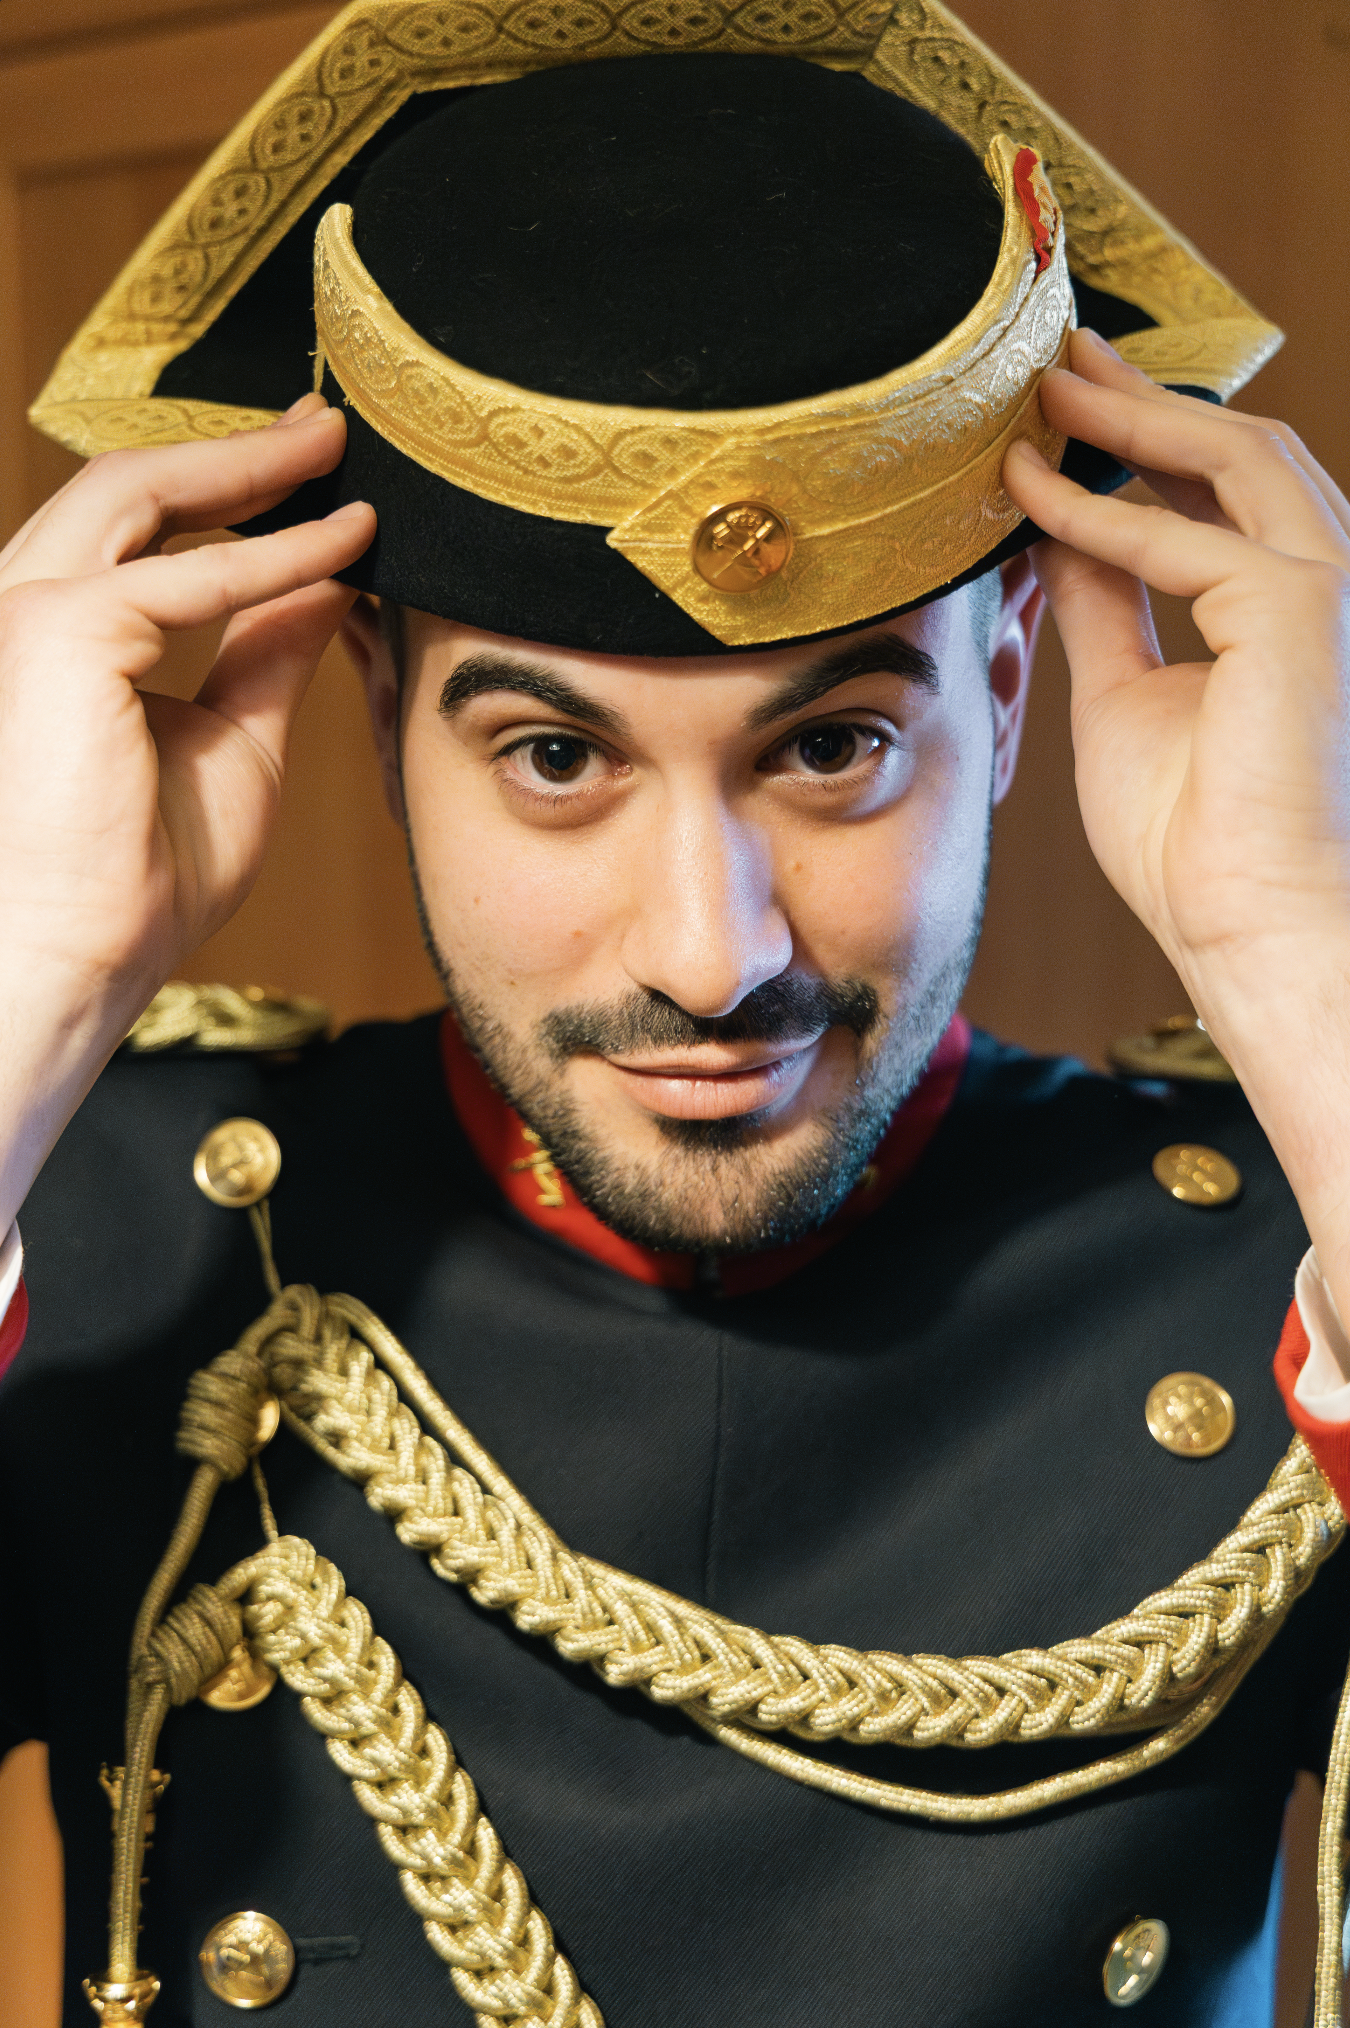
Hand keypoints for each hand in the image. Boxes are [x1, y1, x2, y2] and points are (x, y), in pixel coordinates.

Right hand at [0, 397, 374, 1232]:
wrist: (84, 957)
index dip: (226, 493)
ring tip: (334, 448)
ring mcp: (28, 611)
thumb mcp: (235, 742)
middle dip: (233, 452)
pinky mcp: (61, 632)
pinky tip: (347, 544)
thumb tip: (328, 579)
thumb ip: (268, 652)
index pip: (138, 532)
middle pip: (130, 488)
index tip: (315, 472)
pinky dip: (277, 555)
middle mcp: (24, 607)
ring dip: (246, 468)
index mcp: (57, 635)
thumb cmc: (143, 877)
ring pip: (141, 496)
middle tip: (327, 428)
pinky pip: (193, 576)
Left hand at [1003, 329, 1349, 1330]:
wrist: (1247, 925)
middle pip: (1236, 448)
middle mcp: (1323, 580)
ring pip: (1231, 457)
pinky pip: (1181, 537)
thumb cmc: (1198, 842)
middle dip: (1142, 397)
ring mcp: (1324, 587)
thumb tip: (1058, 531)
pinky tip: (1031, 496)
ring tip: (1044, 386)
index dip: (1142, 440)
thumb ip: (1103, 607)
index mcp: (1285, 606)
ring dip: (1131, 416)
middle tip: (1055, 358)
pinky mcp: (1300, 608)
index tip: (1062, 410)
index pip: (1219, 492)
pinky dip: (1099, 512)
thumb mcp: (1125, 697)